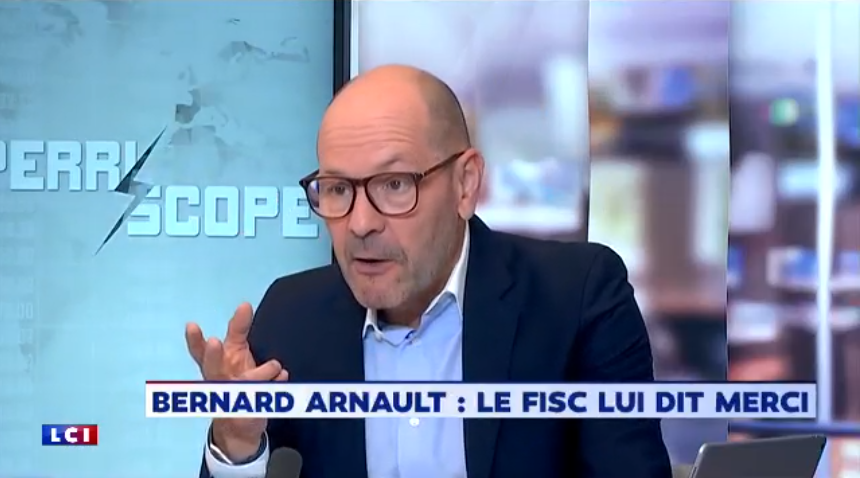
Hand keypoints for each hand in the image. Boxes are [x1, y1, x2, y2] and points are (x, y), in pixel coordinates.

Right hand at [185, 302, 287, 461]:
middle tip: (214, 342)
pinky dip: (276, 384)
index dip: (194, 340)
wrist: (238, 429)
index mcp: (214, 367)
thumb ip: (237, 331)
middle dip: (213, 356)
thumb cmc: (235, 381)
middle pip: (212, 369)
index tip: (192, 325)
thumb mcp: (234, 354)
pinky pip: (265, 396)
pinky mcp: (247, 413)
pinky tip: (283, 376)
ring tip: (276, 365)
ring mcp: (231, 399)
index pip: (200, 353)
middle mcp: (219, 382)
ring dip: (259, 373)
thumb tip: (244, 305)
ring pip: (242, 384)